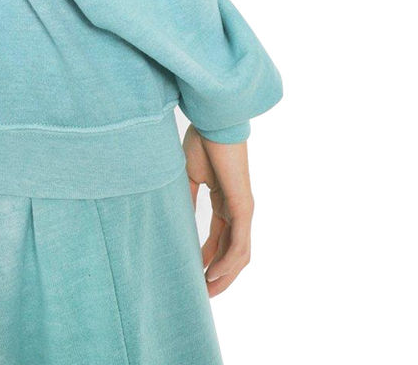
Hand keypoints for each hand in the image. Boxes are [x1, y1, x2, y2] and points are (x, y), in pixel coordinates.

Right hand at [183, 124, 253, 297]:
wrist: (212, 123)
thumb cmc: (201, 143)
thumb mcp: (188, 177)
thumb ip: (186, 200)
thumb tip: (174, 220)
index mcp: (224, 202)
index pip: (220, 239)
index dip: (208, 259)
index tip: (194, 273)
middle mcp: (237, 210)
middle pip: (232, 253)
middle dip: (219, 276)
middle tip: (202, 293)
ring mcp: (242, 210)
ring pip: (238, 254)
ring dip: (225, 276)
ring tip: (208, 291)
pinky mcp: (243, 207)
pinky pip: (238, 243)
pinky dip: (226, 262)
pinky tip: (212, 273)